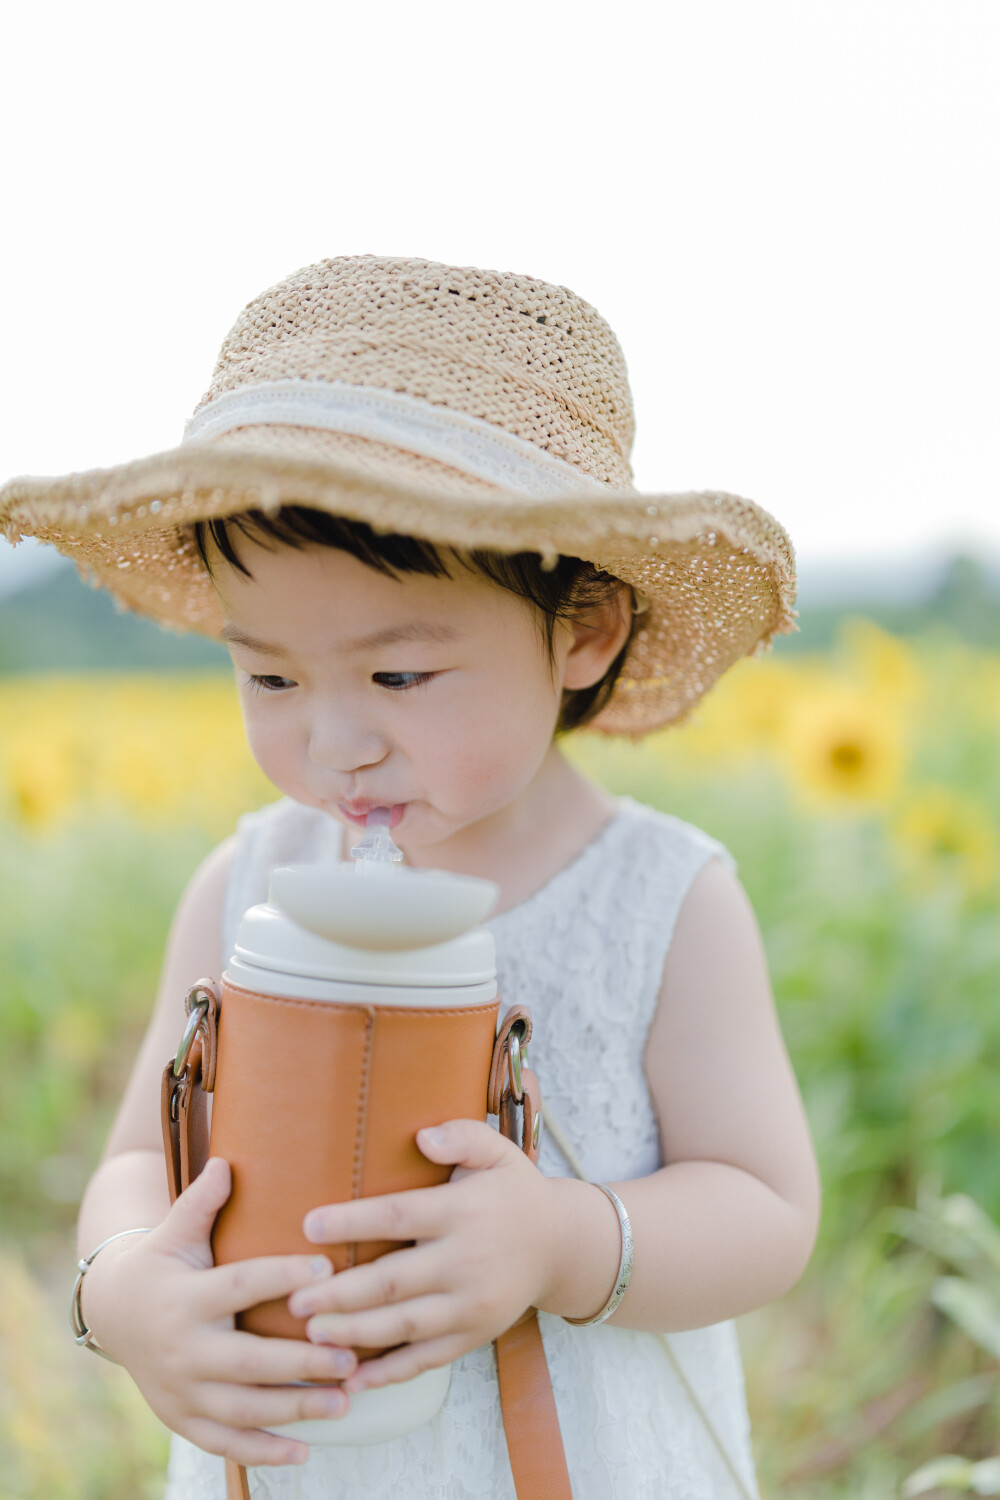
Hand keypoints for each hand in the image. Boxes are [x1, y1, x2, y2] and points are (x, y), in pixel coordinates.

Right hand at [81, 1158, 359, 1465]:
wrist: (114, 1311)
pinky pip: (225, 1443)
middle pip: (246, 1361)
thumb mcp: (174, 1230)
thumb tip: (227, 1162)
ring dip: (294, 1410)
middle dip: (300, 1363)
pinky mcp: (184, 1418)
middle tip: (350, 1357)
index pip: (238, 1285)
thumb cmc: (162, 1261)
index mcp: (185, 1298)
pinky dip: (264, 1451)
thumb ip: (201, 1202)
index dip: (280, 1276)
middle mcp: (182, 1349)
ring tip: (344, 1402)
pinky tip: (305, 1451)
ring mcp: (182, 1391)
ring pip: (242, 1409)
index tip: (324, 1268)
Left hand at [289, 1120, 561, 1393]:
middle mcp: (467, 1261)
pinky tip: (351, 1380)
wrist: (560, 1246)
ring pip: (405, 1325)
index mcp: (464, 1211)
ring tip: (311, 1336)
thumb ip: (462, 1135)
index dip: (353, 1221)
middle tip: (294, 1297)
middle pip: (394, 1280)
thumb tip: (422, 1138)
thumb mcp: (498, 1151)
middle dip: (341, 1293)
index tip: (308, 1225)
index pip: (400, 1216)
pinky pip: (426, 1359)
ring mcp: (471, 1305)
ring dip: (355, 1333)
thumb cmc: (513, 1191)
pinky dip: (388, 1373)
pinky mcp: (474, 1336)